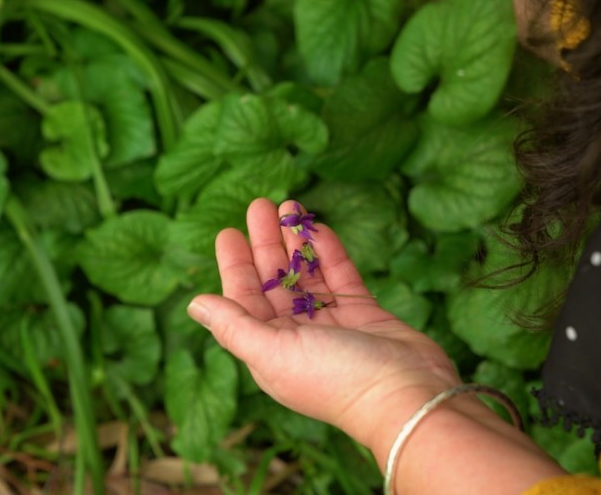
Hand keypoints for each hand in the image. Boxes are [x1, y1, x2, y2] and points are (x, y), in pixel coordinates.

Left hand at [187, 198, 462, 451]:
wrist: (406, 395)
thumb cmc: (334, 378)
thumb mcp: (274, 351)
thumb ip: (233, 326)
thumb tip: (194, 304)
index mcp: (270, 349)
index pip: (244, 300)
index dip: (235, 266)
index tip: (229, 232)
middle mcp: (297, 337)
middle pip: (274, 282)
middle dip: (265, 244)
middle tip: (260, 205)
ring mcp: (332, 324)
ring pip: (307, 275)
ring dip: (296, 242)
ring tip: (288, 205)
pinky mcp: (363, 314)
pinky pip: (340, 276)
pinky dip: (328, 252)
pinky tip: (317, 227)